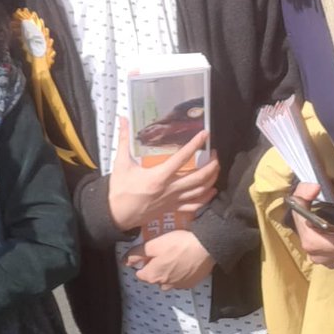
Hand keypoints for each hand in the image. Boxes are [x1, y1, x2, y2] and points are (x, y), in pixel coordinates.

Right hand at [108, 117, 219, 231]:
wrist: (117, 215)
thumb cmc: (119, 190)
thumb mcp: (120, 163)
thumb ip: (124, 139)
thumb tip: (122, 119)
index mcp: (158, 176)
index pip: (182, 158)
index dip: (195, 144)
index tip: (205, 134)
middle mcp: (170, 189)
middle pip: (198, 177)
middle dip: (211, 165)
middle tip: (214, 154)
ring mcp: (173, 201)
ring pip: (200, 191)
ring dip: (211, 179)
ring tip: (215, 168)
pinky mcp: (172, 209)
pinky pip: (194, 206)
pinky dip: (206, 198)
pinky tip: (211, 191)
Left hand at [124, 230, 215, 290]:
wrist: (205, 247)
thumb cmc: (178, 244)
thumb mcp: (153, 245)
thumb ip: (137, 254)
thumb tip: (125, 262)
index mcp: (153, 275)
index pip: (140, 274)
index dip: (140, 264)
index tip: (144, 255)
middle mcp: (165, 284)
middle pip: (154, 278)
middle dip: (154, 269)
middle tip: (159, 254)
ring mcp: (180, 285)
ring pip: (168, 281)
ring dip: (167, 273)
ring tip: (172, 259)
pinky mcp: (192, 282)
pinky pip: (181, 280)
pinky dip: (180, 274)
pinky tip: (184, 263)